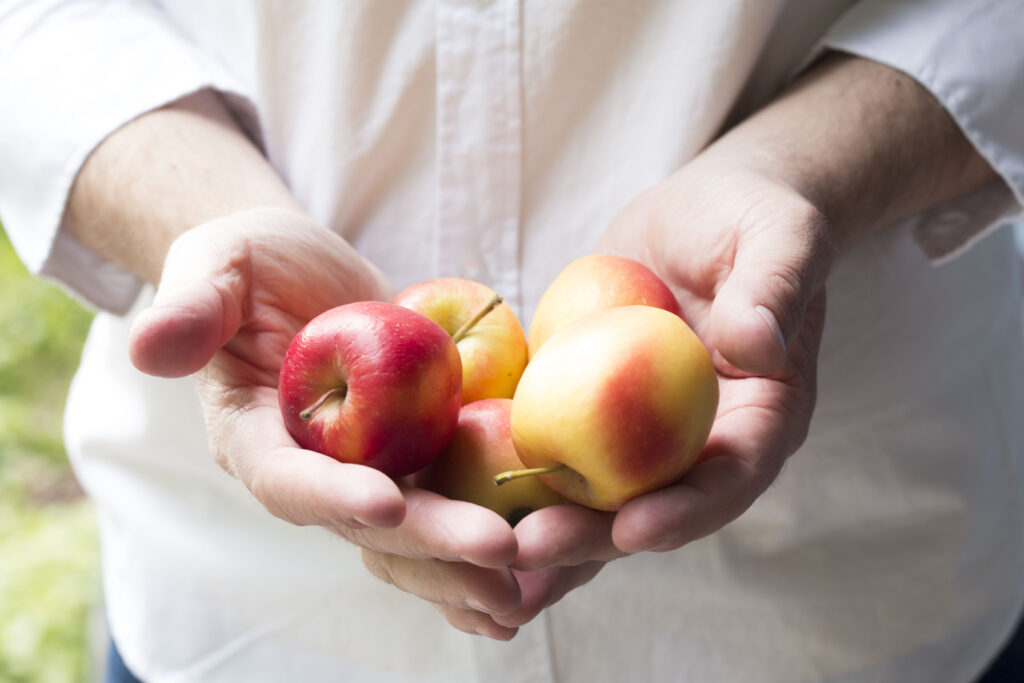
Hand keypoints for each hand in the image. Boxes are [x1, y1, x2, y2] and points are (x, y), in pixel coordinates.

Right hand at [128, 207, 521, 637]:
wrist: (305, 273)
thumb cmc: (253, 263)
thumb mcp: (217, 264)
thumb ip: (192, 304)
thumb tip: (149, 345)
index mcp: (254, 438)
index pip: (287, 480)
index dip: (332, 495)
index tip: (385, 501)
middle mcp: (314, 472)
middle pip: (370, 526)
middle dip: (432, 542)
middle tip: (499, 552)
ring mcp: (369, 472)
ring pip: (417, 537)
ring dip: (470, 564)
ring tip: (531, 588)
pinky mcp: (417, 459)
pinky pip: (453, 507)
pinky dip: (488, 544)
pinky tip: (544, 569)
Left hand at [483, 152, 829, 630]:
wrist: (705, 208)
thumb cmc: (753, 217)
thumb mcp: (778, 240)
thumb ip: (772, 290)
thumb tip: (760, 348)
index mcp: (760, 418)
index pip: (730, 479)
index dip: (685, 513)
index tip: (633, 531)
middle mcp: (698, 440)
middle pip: (649, 505)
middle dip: (591, 537)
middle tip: (528, 547)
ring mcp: (640, 431)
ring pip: (593, 493)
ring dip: (542, 524)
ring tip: (482, 551)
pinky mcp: (589, 406)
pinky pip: (553, 443)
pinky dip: (511, 471)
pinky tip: (454, 494)